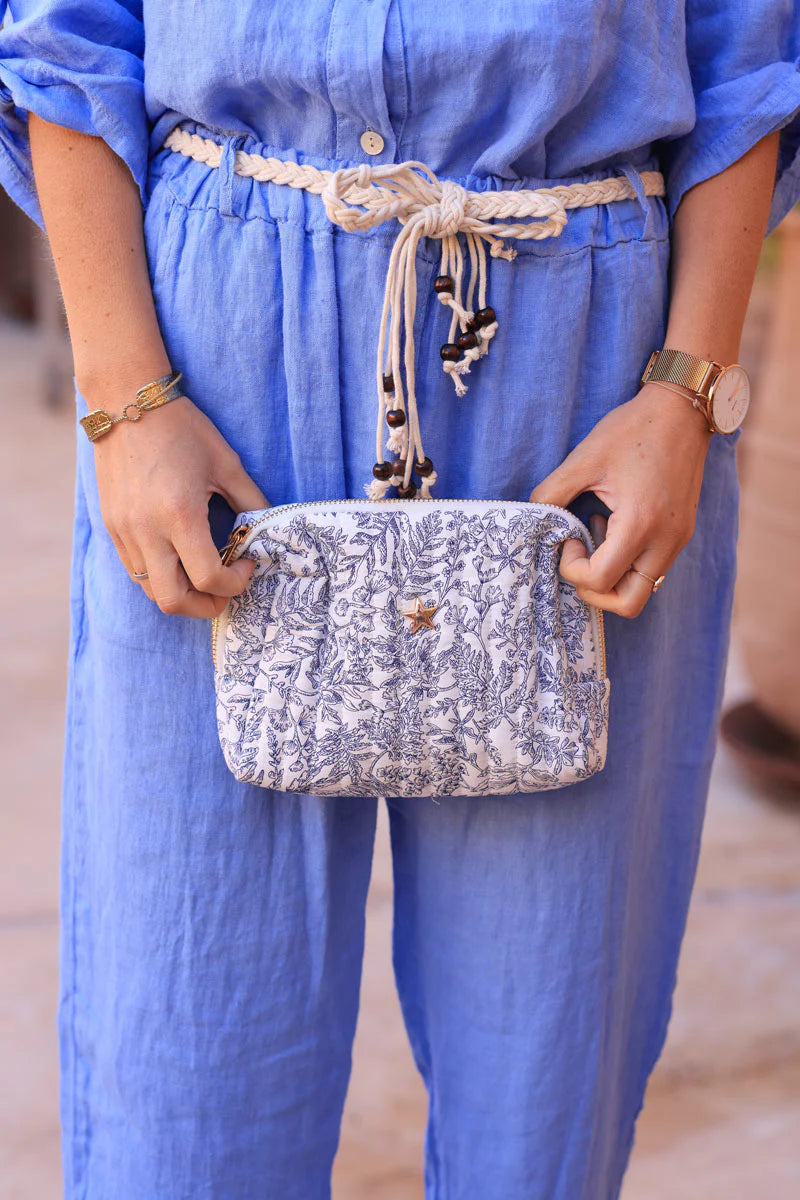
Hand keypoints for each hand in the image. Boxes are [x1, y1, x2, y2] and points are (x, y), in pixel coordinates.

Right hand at [92, 392, 267, 617]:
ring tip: (204, 574)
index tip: (247, 563)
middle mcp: (146, 530)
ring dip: (182, 592)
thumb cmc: (183, 429)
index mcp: (179, 515)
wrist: (127, 402)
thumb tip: (268, 531)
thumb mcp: (227, 464)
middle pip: (173, 601)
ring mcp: (124, 531)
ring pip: (150, 590)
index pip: (209, 578)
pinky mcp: (112, 526)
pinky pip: (135, 569)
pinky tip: (179, 556)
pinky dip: (160, 575)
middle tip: (226, 590)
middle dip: (205, 606)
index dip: (236, 583)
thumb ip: (251, 502)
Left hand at [529, 382, 711, 616]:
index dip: (572, 568)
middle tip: (578, 555)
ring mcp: (678, 540)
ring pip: (642, 590)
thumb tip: (533, 519)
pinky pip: (651, 569)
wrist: (682, 410)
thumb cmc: (633, 429)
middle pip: (628, 603)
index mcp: (641, 523)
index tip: (568, 537)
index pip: (600, 579)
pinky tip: (613, 526)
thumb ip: (551, 493)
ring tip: (597, 535)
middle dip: (594, 590)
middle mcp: (666, 541)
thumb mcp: (583, 458)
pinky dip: (627, 562)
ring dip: (612, 576)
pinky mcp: (681, 534)